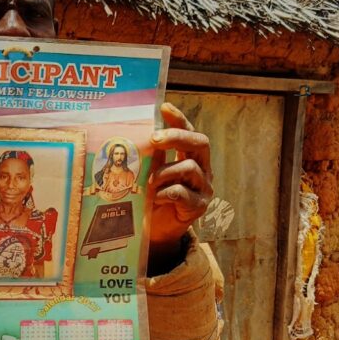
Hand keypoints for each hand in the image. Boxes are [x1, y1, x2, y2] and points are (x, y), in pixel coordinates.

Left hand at [148, 103, 213, 249]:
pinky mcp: (198, 207)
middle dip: (177, 137)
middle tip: (155, 139)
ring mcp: (203, 188)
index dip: (179, 118)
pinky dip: (166, 193)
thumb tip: (135, 132)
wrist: (157, 232)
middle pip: (199, 143)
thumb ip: (152, 155)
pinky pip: (183, 193)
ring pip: (189, 168)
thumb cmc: (153, 198)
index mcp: (191, 156)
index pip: (189, 130)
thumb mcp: (152, 172)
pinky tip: (156, 198)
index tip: (164, 107)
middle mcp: (202, 169)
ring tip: (150, 182)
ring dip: (165, 172)